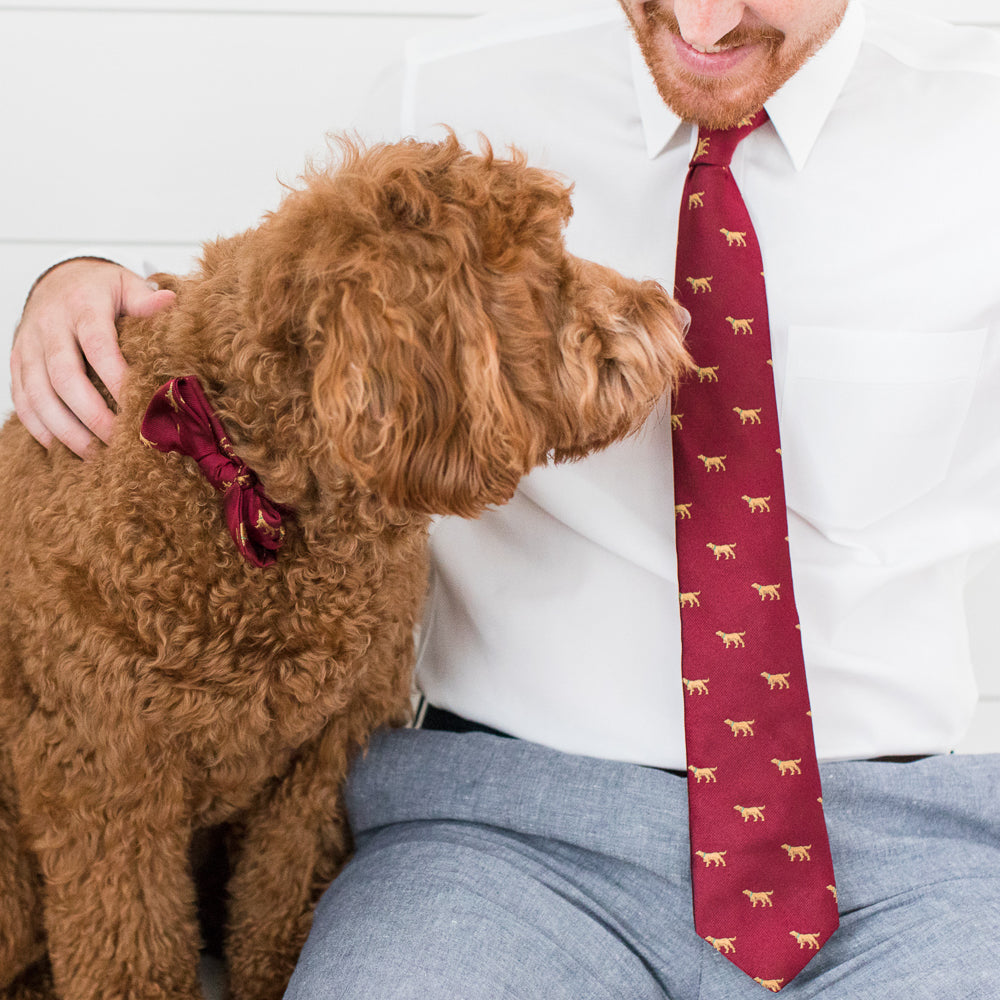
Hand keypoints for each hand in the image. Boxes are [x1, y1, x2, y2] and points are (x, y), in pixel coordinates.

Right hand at [11, 258, 175, 456]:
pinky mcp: (17, 363)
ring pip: (38, 394)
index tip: (138, 406)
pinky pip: (22, 400)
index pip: (97, 345)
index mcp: (82, 305)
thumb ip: (145, 298)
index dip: (116, 377)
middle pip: (64, 377)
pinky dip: (40, 427)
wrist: (58, 279)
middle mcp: (49, 325)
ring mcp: (28, 346)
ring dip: (66, 429)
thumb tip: (168, 303)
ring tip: (94, 454)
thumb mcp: (126, 284)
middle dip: (92, 414)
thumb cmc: (100, 289)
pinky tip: (62, 448)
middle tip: (119, 440)